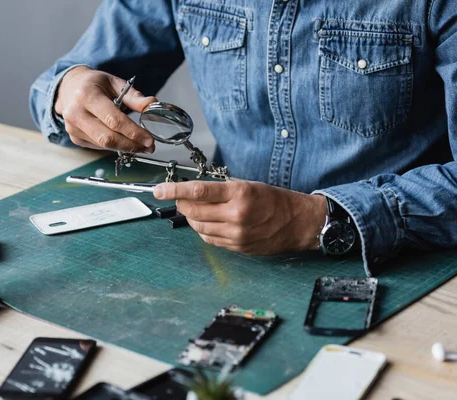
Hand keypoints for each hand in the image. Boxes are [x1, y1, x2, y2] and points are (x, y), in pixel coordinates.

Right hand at [55, 66, 156, 152]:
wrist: (69, 88)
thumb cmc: (95, 84)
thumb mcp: (115, 83)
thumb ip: (134, 97)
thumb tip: (152, 105)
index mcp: (87, 95)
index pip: (113, 120)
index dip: (133, 132)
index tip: (149, 139)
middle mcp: (76, 113)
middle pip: (108, 138)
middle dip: (131, 145)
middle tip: (149, 147)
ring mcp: (73, 127)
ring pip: (104, 145)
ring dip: (125, 148)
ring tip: (140, 145)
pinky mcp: (74, 137)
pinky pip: (98, 146)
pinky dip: (114, 146)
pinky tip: (123, 141)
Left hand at [153, 180, 327, 254]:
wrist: (298, 223)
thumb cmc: (273, 200)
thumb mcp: (247, 185)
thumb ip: (219, 190)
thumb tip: (190, 192)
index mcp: (239, 194)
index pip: (198, 191)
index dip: (174, 191)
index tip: (159, 190)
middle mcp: (236, 215)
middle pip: (193, 211)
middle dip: (181, 204)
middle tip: (179, 198)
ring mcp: (236, 234)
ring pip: (199, 226)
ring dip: (192, 217)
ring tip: (198, 209)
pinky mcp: (237, 247)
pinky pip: (210, 239)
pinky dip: (203, 229)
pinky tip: (209, 222)